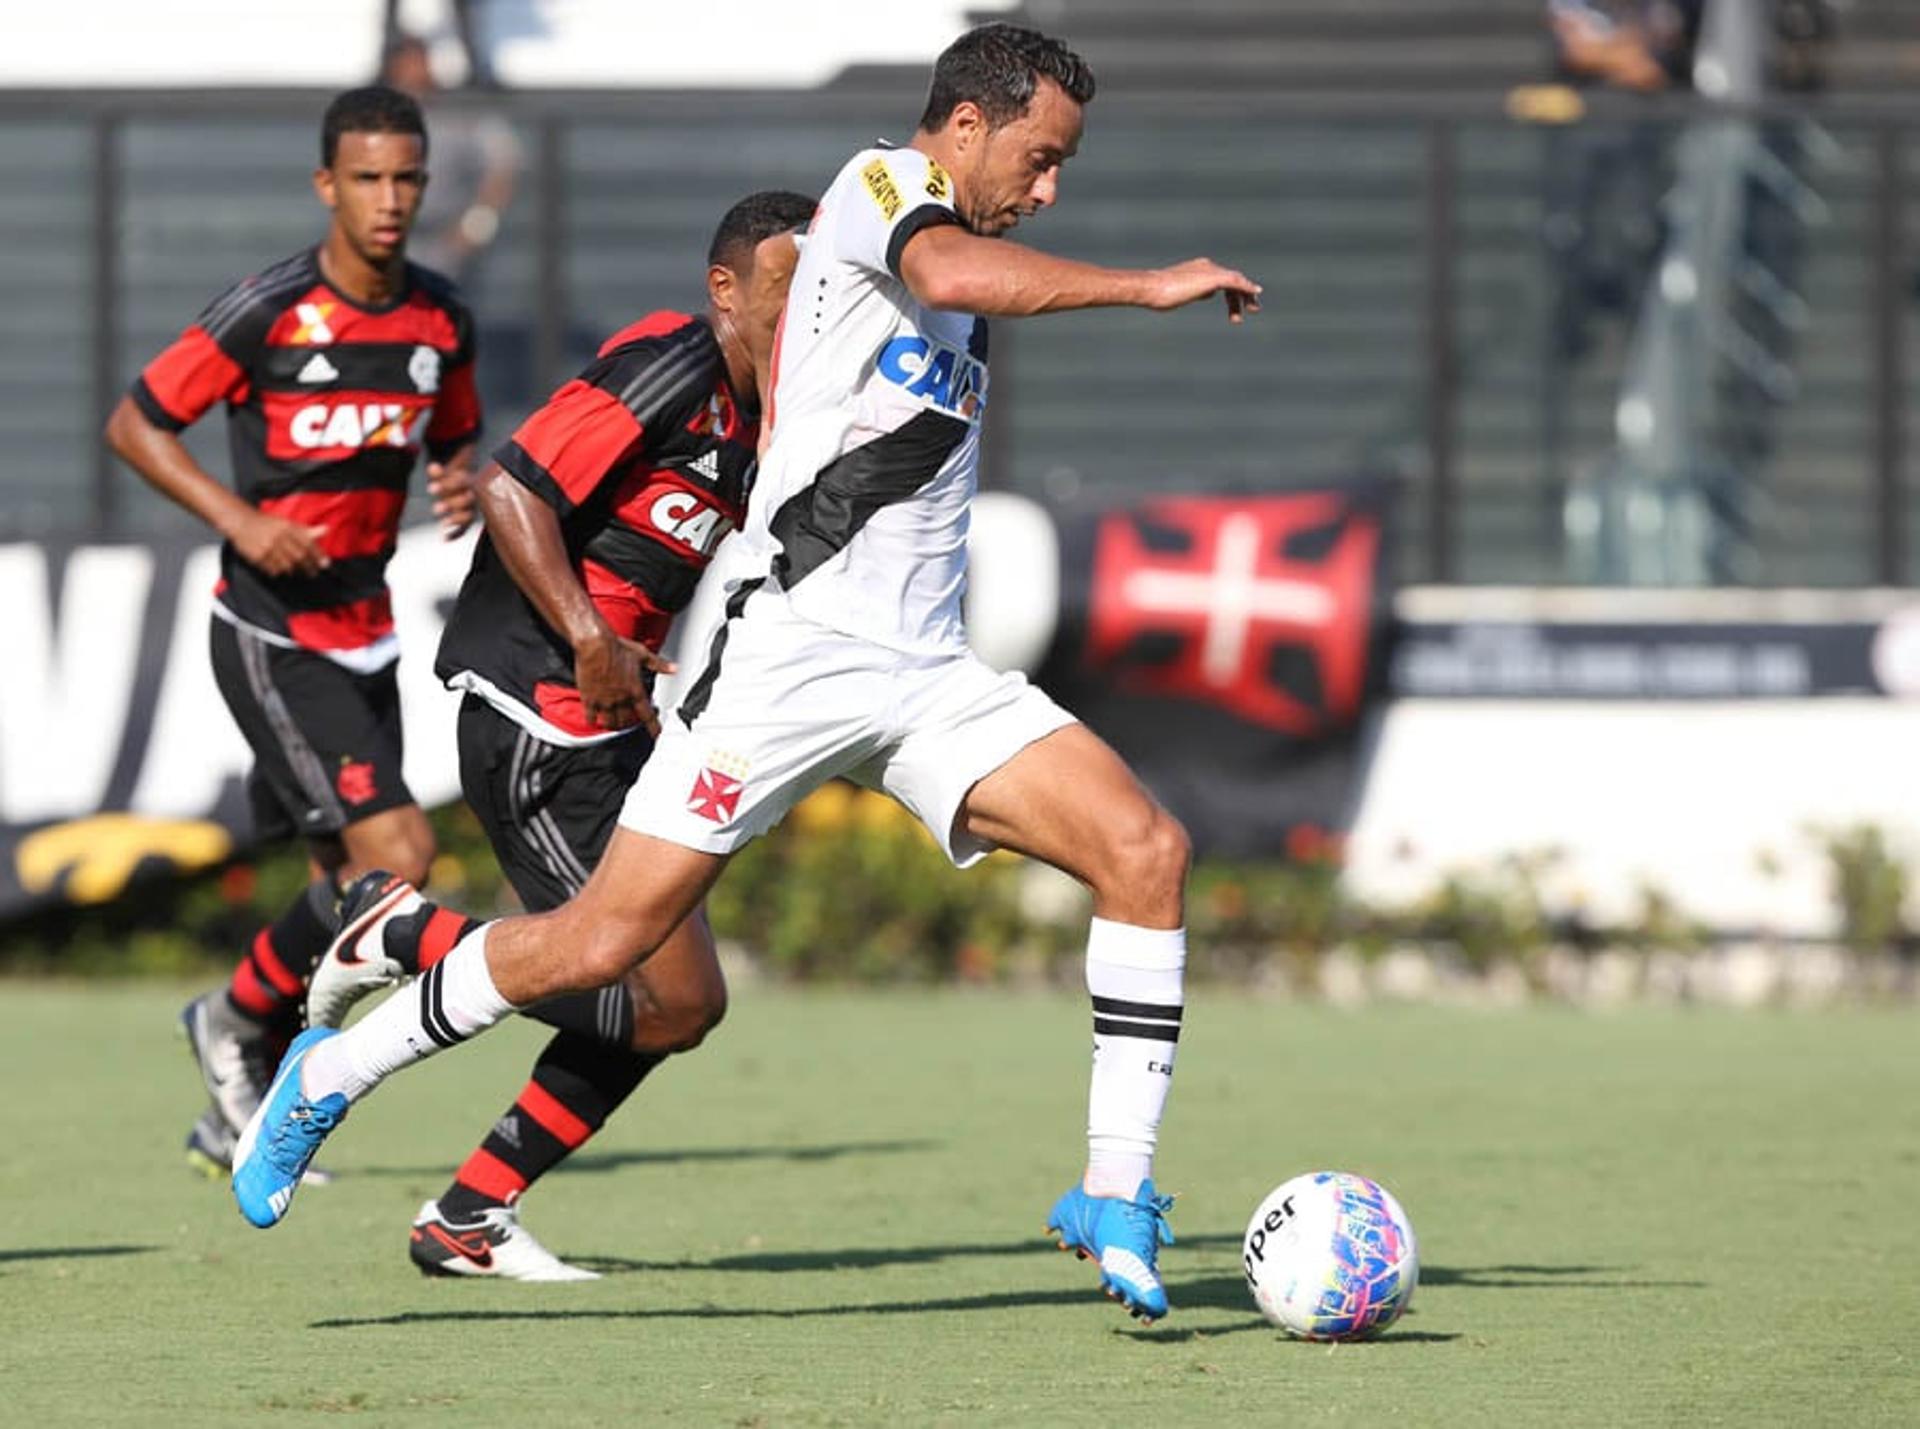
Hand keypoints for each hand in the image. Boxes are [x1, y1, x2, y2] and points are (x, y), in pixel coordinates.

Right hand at [229, 509, 329, 576]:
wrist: (241, 521)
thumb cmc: (266, 523)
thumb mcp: (287, 522)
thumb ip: (306, 530)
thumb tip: (326, 529)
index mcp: (287, 527)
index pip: (308, 543)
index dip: (318, 555)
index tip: (325, 563)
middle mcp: (279, 536)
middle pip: (299, 556)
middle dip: (308, 567)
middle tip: (313, 573)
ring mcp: (267, 547)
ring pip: (287, 565)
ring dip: (293, 570)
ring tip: (296, 571)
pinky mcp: (257, 556)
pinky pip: (272, 569)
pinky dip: (278, 571)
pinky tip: (279, 569)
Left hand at [427, 457, 477, 538]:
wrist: (471, 487)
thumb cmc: (456, 481)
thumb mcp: (447, 474)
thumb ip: (439, 473)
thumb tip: (432, 467)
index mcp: (468, 482)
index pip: (460, 483)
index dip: (446, 485)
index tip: (430, 489)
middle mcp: (473, 496)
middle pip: (466, 501)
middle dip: (451, 504)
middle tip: (436, 508)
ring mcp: (472, 510)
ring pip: (468, 516)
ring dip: (455, 520)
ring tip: (443, 523)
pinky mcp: (468, 521)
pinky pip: (464, 530)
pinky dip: (455, 535)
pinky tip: (444, 539)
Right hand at [574, 631, 678, 736]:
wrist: (595, 645)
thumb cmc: (616, 648)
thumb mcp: (642, 655)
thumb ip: (659, 665)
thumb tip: (673, 669)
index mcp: (635, 690)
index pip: (648, 715)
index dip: (654, 727)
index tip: (656, 734)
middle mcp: (621, 699)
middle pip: (627, 721)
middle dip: (630, 724)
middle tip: (630, 723)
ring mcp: (605, 701)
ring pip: (611, 723)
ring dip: (614, 725)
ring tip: (614, 724)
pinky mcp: (590, 699)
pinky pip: (592, 717)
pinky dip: (594, 720)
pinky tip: (594, 719)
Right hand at [1146, 259, 1262, 322]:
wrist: (1151, 287)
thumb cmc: (1156, 293)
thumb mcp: (1178, 294)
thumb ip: (1193, 292)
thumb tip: (1205, 294)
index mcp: (1198, 269)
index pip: (1221, 280)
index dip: (1230, 294)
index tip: (1234, 310)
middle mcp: (1207, 266)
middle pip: (1231, 279)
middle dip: (1241, 295)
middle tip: (1251, 310)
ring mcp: (1211, 271)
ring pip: (1237, 281)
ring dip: (1246, 296)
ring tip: (1254, 310)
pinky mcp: (1214, 278)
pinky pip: (1236, 282)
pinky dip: (1247, 287)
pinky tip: (1255, 293)